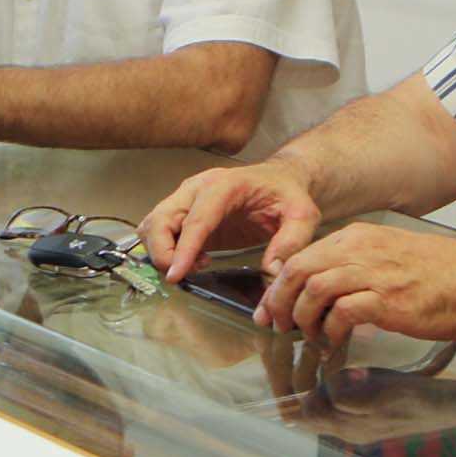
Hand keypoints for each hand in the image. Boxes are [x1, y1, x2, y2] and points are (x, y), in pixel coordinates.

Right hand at [141, 159, 320, 279]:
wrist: (279, 181)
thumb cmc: (287, 195)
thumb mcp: (302, 215)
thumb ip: (291, 241)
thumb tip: (271, 271)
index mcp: (225, 185)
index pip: (196, 218)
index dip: (183, 248)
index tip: (176, 274)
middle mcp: (198, 188)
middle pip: (161, 219)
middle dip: (162, 252)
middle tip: (182, 275)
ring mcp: (187, 199)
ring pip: (152, 225)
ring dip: (162, 252)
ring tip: (195, 266)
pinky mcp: (184, 214)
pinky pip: (159, 232)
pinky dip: (166, 251)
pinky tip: (195, 261)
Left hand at [256, 221, 455, 350]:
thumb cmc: (442, 273)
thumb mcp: (389, 255)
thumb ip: (357, 267)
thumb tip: (326, 292)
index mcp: (358, 238)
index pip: (301, 255)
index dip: (279, 284)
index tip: (271, 306)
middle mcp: (360, 249)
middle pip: (298, 269)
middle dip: (279, 301)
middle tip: (277, 324)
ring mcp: (373, 273)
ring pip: (314, 289)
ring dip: (303, 318)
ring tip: (306, 336)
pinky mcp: (387, 300)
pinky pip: (341, 313)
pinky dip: (329, 331)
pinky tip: (333, 342)